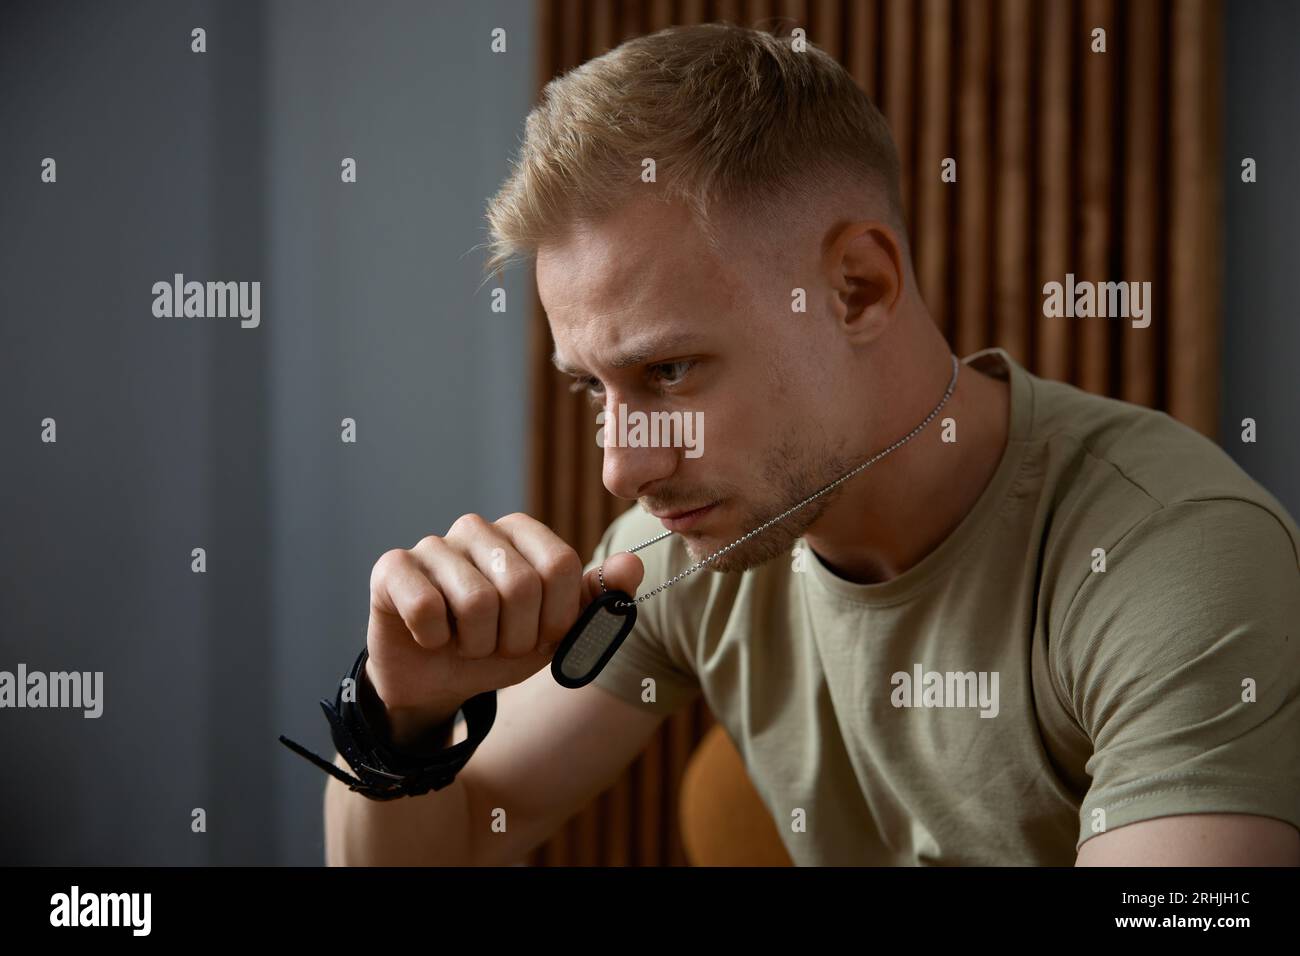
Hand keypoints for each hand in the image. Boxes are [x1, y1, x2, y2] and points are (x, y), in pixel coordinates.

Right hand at [364, 513, 643, 746]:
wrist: (439, 681)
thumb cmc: (502, 646)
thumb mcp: (558, 633)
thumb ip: (599, 600)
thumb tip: (632, 565)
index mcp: (522, 533)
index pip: (563, 565)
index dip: (558, 617)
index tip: (541, 635)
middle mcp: (478, 528)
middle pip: (523, 584)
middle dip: (517, 637)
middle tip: (498, 644)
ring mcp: (432, 544)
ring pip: (477, 601)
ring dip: (477, 644)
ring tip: (465, 642)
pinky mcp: (391, 568)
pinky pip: (427, 608)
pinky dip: (436, 640)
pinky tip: (430, 637)